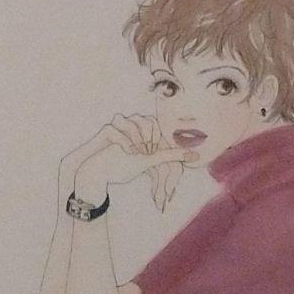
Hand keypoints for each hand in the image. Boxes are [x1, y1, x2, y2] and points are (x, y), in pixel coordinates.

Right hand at [62, 115, 184, 211]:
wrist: (97, 172)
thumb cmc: (123, 165)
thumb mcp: (149, 161)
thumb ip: (169, 156)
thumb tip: (196, 156)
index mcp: (146, 128)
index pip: (162, 123)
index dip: (168, 133)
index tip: (172, 143)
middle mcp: (134, 123)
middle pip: (150, 121)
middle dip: (152, 139)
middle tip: (149, 154)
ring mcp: (120, 125)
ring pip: (135, 123)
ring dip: (140, 140)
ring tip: (138, 154)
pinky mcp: (108, 130)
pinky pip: (120, 129)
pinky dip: (125, 142)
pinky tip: (128, 153)